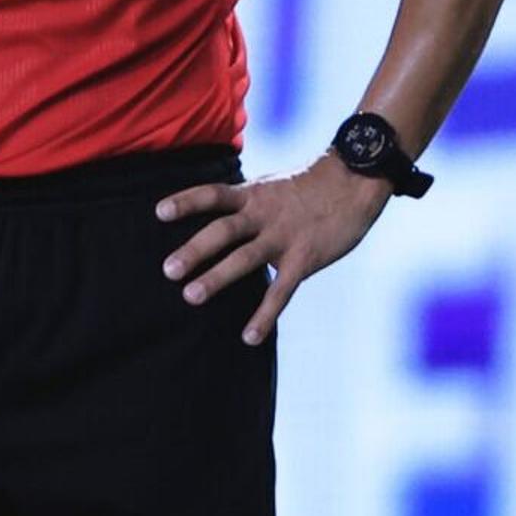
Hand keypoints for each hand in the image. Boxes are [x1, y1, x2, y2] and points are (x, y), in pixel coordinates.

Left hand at [156, 157, 395, 346]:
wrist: (356, 179)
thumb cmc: (309, 186)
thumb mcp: (270, 186)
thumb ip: (244, 203)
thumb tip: (213, 219)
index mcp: (252, 194)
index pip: (213, 195)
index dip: (186, 202)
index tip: (159, 212)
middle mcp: (264, 214)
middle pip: (223, 230)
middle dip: (194, 250)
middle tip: (168, 270)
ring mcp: (284, 236)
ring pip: (245, 258)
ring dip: (217, 278)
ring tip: (190, 296)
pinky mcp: (305, 258)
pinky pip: (281, 291)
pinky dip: (264, 315)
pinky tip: (250, 336)